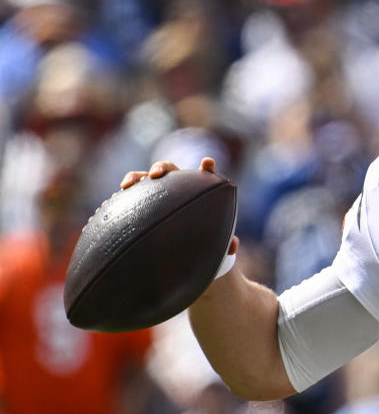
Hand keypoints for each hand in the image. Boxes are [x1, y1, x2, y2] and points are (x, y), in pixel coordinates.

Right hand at [120, 157, 238, 255]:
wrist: (182, 250)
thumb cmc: (202, 242)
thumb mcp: (214, 244)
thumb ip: (226, 243)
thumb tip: (233, 247)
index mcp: (196, 191)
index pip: (204, 176)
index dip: (207, 168)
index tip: (208, 163)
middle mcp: (175, 187)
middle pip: (169, 170)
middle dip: (162, 168)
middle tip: (157, 174)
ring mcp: (155, 194)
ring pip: (144, 179)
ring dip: (137, 177)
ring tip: (128, 184)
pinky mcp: (140, 204)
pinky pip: (129, 198)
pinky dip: (120, 199)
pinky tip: (110, 203)